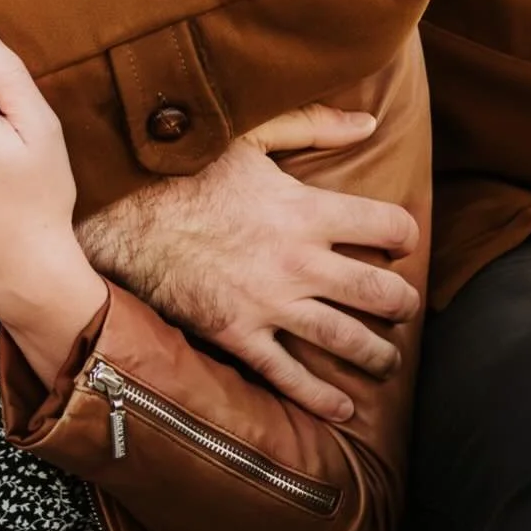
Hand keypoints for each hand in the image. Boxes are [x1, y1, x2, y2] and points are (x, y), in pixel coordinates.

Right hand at [76, 105, 419, 423]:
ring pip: (344, 339)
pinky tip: (344, 410)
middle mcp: (299, 262)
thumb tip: (368, 120)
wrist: (126, 216)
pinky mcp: (239, 333)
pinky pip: (288, 374)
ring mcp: (270, 303)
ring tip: (388, 359)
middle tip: (404, 308)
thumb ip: (312, 126)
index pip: (386, 226)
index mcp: (306, 210)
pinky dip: (320, 398)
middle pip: (377, 293)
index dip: (404, 234)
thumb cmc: (187, 170)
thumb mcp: (249, 136)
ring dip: (376, 354)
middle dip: (401, 304)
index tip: (403, 242)